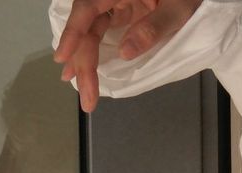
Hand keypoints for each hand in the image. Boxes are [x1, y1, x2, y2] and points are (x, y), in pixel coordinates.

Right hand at [53, 0, 203, 111]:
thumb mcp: (178, 9)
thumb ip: (153, 28)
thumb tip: (125, 53)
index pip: (88, 7)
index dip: (73, 32)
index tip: (63, 56)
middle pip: (88, 25)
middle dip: (83, 60)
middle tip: (86, 95)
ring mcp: (118, 3)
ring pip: (92, 31)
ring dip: (85, 60)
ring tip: (83, 90)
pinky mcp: (125, 12)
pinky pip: (102, 32)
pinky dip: (94, 52)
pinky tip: (87, 71)